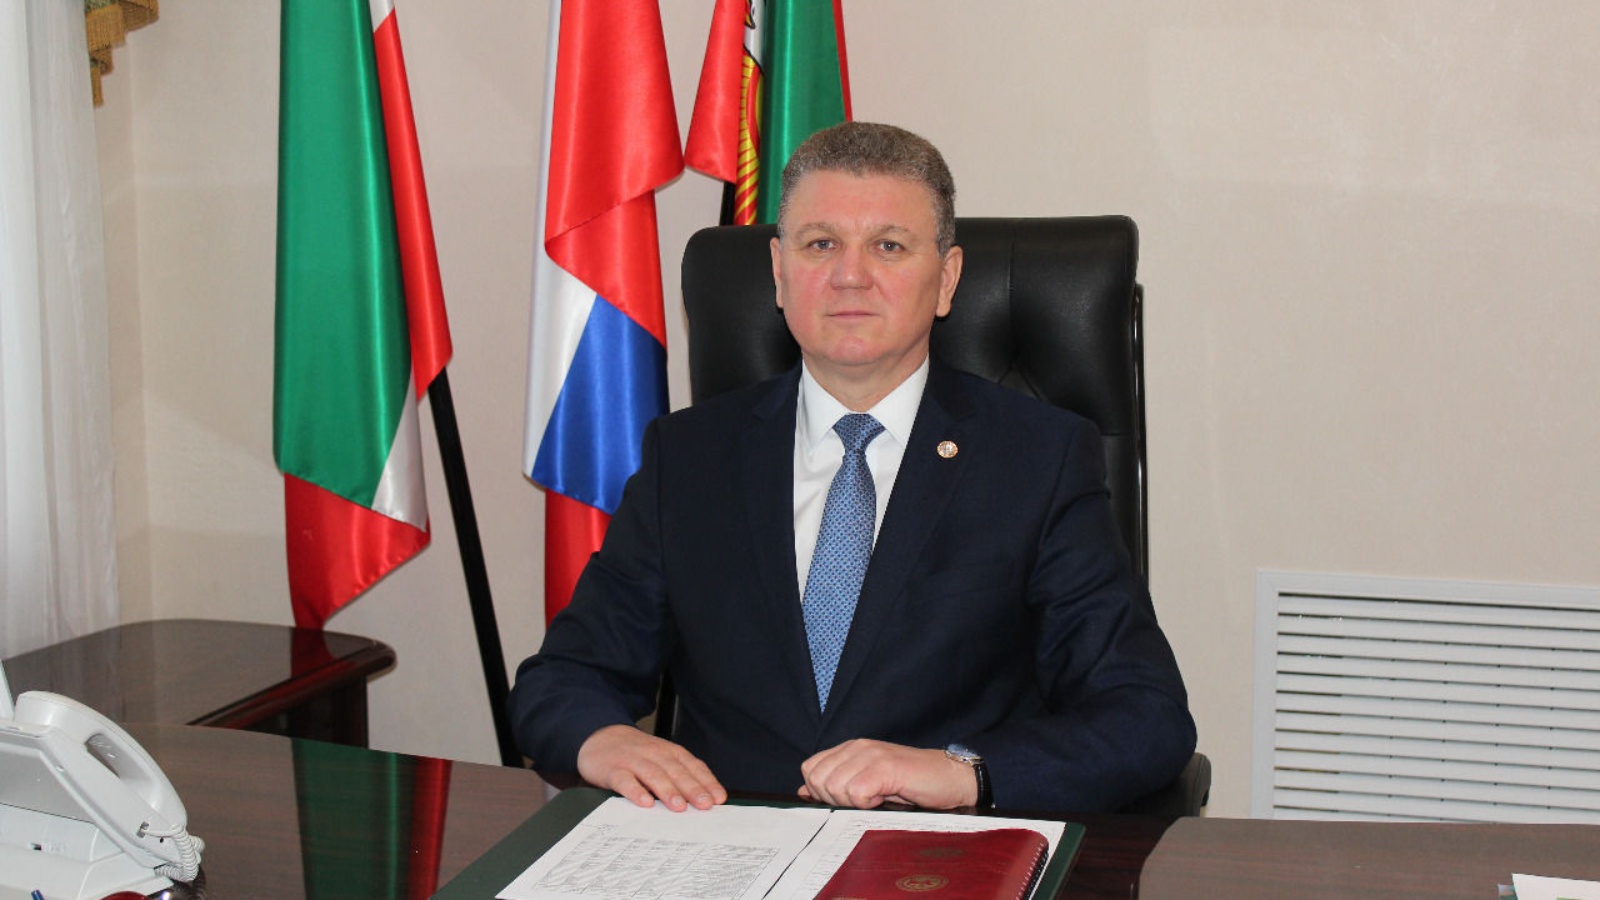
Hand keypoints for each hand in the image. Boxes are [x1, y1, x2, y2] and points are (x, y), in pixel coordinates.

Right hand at [575, 724, 727, 810]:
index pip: (692, 766)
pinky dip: (635, 792)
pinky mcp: (613, 770)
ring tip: (679, 807)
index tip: (718, 798)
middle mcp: (653, 754)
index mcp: (669, 752)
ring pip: (653, 775)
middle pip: (676, 771)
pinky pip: (625, 781)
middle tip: (705, 805)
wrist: (600, 737)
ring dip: (667, 791)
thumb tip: (703, 800)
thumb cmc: (636, 754)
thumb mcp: (660, 758)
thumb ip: (678, 774)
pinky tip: (644, 803)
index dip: (706, 781)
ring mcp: (633, 761)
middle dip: (692, 788)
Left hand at [798, 739, 977, 809]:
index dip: (821, 791)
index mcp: (851, 749)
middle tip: (862, 802)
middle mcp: (858, 747)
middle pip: (818, 779)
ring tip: (876, 799)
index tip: (846, 800)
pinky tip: (884, 798)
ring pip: (834, 787)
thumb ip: (838, 785)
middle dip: (834, 800)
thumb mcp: (870, 785)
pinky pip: (855, 792)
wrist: (953, 779)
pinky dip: (867, 803)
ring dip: (852, 803)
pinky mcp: (885, 767)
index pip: (810, 768)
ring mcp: (871, 755)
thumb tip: (805, 792)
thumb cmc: (914, 785)